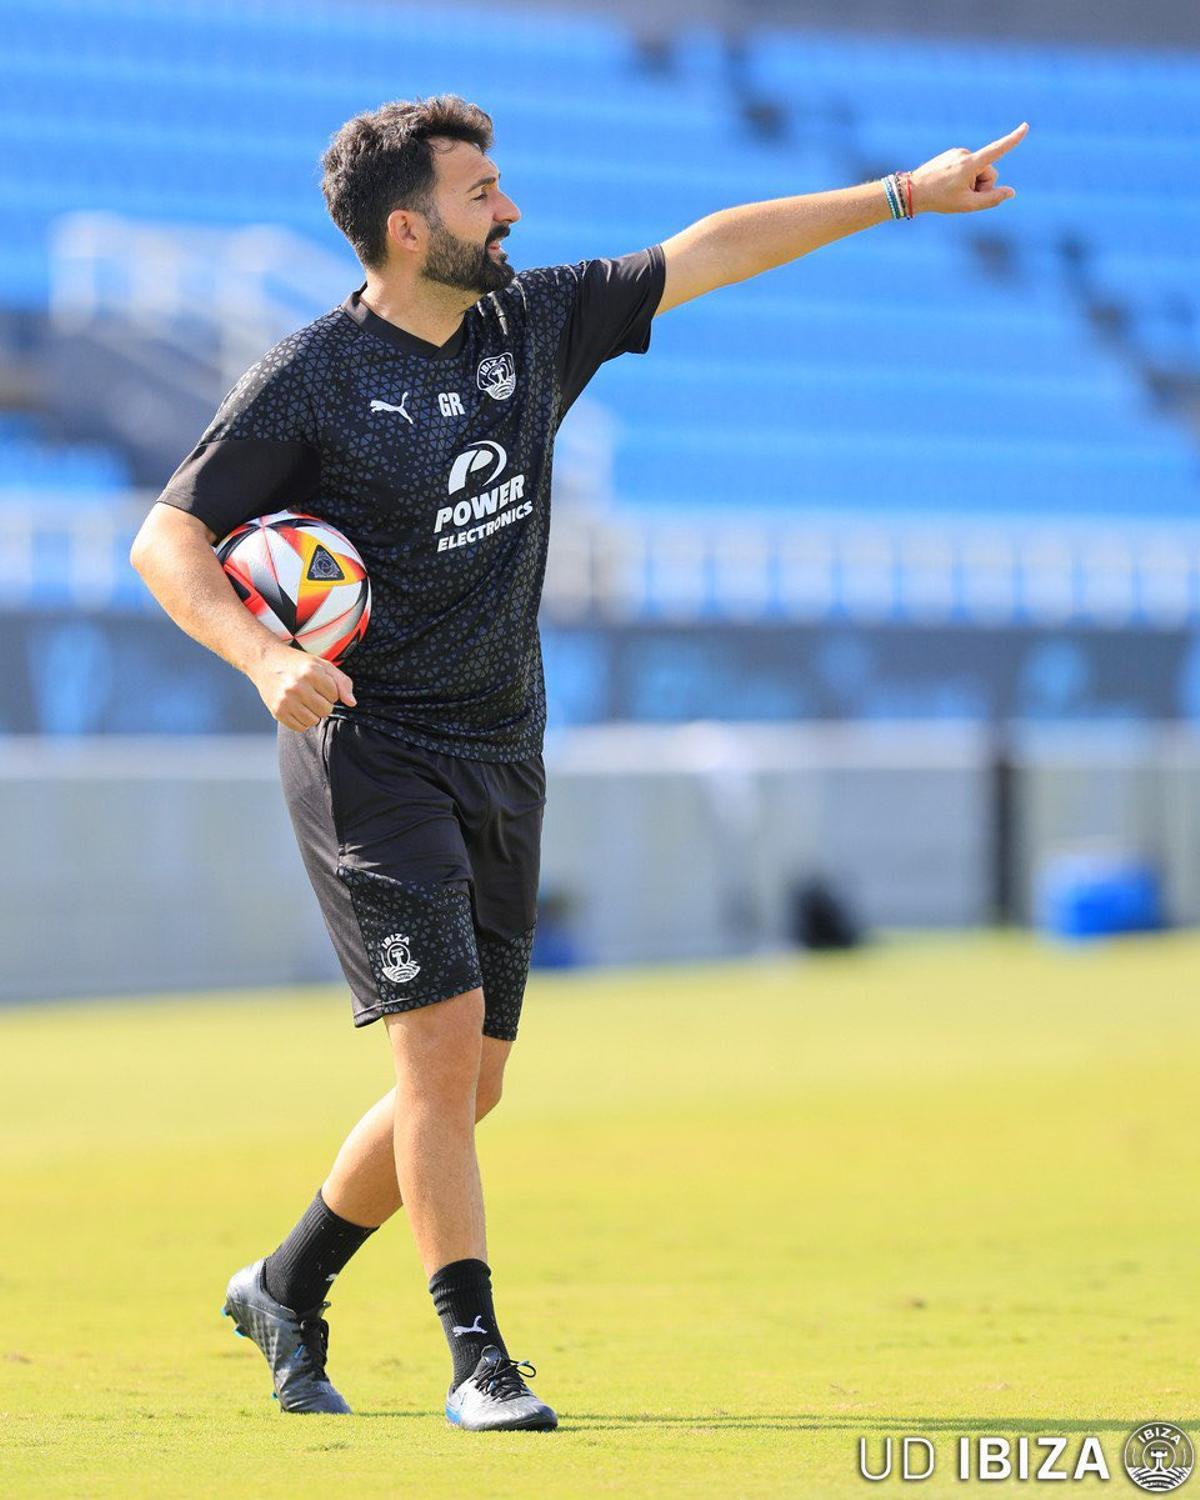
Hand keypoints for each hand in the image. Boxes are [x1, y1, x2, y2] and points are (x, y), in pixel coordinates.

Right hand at [248, 644, 355, 730]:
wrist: (265, 661)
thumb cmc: (298, 664)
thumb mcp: (322, 665)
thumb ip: (342, 682)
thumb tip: (352, 703)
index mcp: (311, 673)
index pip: (335, 695)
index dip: (330, 691)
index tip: (320, 684)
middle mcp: (298, 687)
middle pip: (326, 710)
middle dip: (323, 703)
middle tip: (312, 693)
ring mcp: (286, 700)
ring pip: (313, 721)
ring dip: (313, 713)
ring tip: (304, 700)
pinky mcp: (277, 711)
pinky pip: (300, 728)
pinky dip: (302, 721)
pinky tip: (296, 708)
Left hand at [910, 121, 1027, 214]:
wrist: (911, 191)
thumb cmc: (939, 199)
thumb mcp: (967, 205)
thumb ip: (992, 199)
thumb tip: (1011, 192)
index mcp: (970, 164)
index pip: (997, 150)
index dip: (1013, 139)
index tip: (1025, 126)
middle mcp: (965, 153)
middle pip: (988, 172)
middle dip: (982, 185)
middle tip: (962, 195)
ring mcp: (957, 152)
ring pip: (978, 170)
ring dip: (971, 182)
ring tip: (952, 189)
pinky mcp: (952, 154)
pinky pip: (967, 167)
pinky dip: (963, 177)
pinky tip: (948, 184)